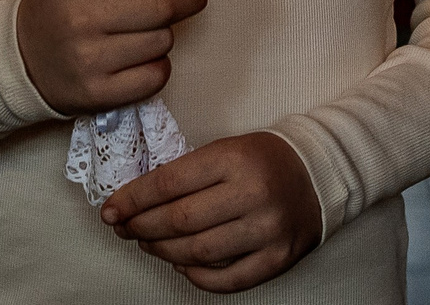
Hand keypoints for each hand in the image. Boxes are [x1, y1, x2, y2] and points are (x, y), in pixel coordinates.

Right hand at [16, 0, 209, 115]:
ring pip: (162, 41)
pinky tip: (149, 55)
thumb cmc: (58, 5)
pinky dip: (160, 65)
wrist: (20, 57)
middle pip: (162, 7)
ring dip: (168, 31)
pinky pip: (155, 77)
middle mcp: (82, 18)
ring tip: (157, 26)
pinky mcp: (97, 94)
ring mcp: (89, 60)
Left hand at [101, 132, 320, 292]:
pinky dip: (195, 275)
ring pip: (198, 252)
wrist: (318, 174)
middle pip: (180, 220)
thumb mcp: (227, 150)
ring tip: (148, 243)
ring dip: (163, 251)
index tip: (111, 208)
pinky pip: (226, 279)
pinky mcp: (277, 259)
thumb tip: (137, 202)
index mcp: (235, 159)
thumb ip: (187, 174)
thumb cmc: (264, 161)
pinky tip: (181, 263)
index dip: (133, 199)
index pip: (169, 183)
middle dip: (142, 227)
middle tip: (124, 228)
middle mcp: (252, 194)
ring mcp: (267, 230)